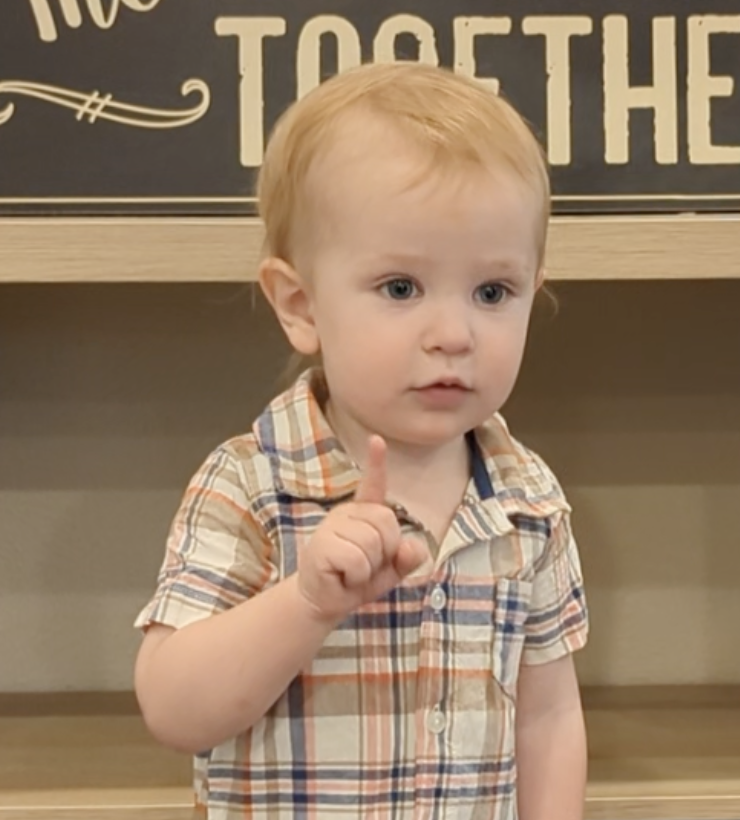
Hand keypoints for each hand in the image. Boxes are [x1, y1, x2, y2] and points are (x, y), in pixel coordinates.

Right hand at [297, 435, 429, 622]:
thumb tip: (415, 547)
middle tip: (366, 565)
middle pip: (387, 522)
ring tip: (352, 572)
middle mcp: (346, 514)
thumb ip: (407, 559)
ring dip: (369, 567)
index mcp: (363, 513)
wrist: (324, 602)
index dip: (376, 463)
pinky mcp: (321, 546)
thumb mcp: (391, 570)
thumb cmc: (357, 580)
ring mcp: (331, 527)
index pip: (372, 485)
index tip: (377, 440)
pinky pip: (357, 561)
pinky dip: (356, 577)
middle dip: (386, 551)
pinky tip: (342, 577)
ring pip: (373, 543)